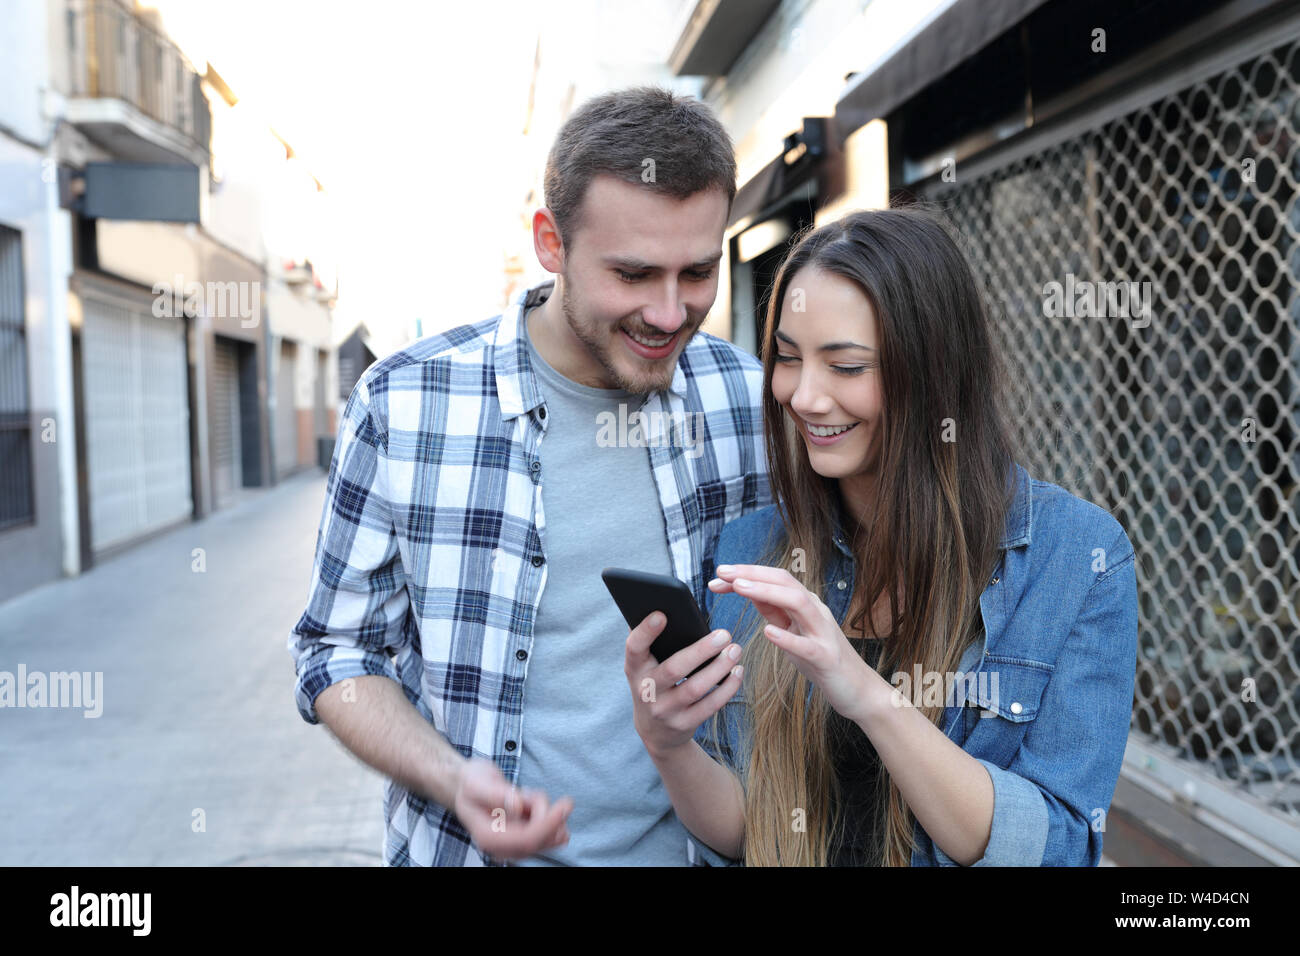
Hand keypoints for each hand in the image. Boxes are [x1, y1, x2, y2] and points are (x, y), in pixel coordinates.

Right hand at [453, 756, 572, 861]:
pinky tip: (532, 802)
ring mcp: (512, 846)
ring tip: (528, 794)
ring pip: (546, 839)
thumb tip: (518, 806)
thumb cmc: (472, 782)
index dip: (548, 824)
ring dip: (548, 814)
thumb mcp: (476, 782)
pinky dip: (549, 818)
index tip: (565, 805)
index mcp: (487, 837)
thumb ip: (496, 794)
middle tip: (566, 801)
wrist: (468, 786)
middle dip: (554, 820)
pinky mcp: (522, 840)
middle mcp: (500, 847)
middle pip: (539, 842)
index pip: (526, 839)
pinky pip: (546, 836)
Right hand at [624, 611, 744, 759]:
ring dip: (719, 668)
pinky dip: (727, 688)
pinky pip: (709, 706)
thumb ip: (654, 641)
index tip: (662, 614)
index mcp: (635, 668)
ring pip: (695, 688)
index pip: (634, 647)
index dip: (646, 631)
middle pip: (674, 669)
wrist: (655, 731)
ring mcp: (665, 710)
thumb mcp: (646, 666)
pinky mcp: (684, 724)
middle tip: (725, 634)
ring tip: (736, 649)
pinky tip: (738, 671)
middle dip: (701, 651)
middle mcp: (646, 690)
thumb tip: (672, 606)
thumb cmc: (655, 682)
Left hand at [710, 564, 874, 722]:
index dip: (746, 573)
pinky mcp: (827, 658)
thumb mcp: (793, 629)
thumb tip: (749, 590)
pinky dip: (787, 637)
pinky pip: (806, 645)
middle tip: (722, 572)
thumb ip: (774, 610)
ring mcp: (823, 633)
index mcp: (806, 604)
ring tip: (739, 588)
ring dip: (766, 592)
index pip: (775, 579)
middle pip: (785, 581)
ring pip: (798, 603)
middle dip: (752, 574)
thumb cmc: (821, 658)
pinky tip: (769, 632)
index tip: (719, 574)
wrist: (857, 689)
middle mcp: (815, 611)